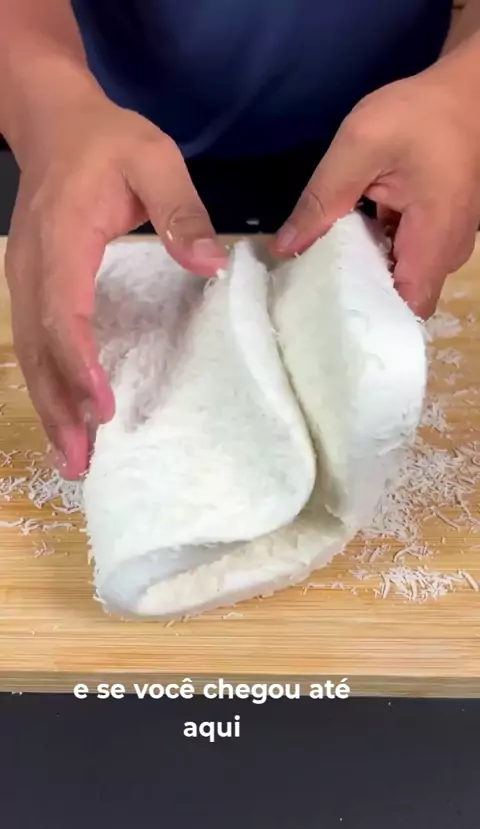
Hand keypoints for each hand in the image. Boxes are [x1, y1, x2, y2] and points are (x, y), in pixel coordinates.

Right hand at [5, 91, 225, 478]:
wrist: (53, 121)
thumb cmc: (107, 140)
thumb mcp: (154, 159)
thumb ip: (181, 210)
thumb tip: (211, 266)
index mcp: (64, 236)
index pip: (63, 308)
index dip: (79, 360)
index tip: (101, 405)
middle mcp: (34, 266)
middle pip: (38, 347)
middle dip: (58, 406)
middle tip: (80, 461)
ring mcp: (26, 278)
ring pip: (31, 354)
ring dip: (49, 407)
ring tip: (71, 460)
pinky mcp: (32, 286)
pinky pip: (36, 344)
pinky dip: (48, 386)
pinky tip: (64, 418)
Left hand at [272, 49, 479, 318]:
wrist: (466, 90)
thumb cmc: (420, 114)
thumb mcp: (360, 145)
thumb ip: (321, 199)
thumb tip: (283, 249)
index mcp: (434, 241)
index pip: (403, 311)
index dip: (364, 322)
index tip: (319, 322)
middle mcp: (444, 256)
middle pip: (398, 303)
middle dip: (353, 305)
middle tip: (304, 302)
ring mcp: (441, 247)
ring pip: (397, 284)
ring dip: (359, 283)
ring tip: (312, 284)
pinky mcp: (433, 236)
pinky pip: (401, 263)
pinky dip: (370, 262)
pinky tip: (337, 256)